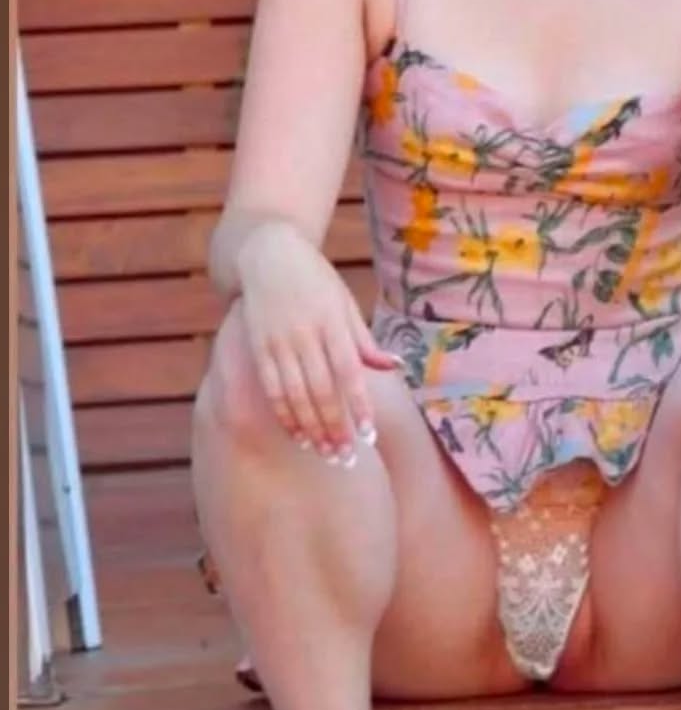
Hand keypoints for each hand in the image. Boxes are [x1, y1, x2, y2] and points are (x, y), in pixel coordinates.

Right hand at [236, 219, 401, 461]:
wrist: (268, 252)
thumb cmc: (315, 280)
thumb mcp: (345, 302)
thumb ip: (364, 340)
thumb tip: (394, 367)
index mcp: (333, 322)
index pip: (349, 372)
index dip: (358, 405)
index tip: (369, 436)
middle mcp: (305, 333)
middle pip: (322, 390)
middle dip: (335, 427)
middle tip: (347, 458)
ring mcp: (279, 340)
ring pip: (296, 395)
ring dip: (311, 428)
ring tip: (326, 454)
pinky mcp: (258, 346)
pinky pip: (272, 387)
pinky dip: (285, 414)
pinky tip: (297, 435)